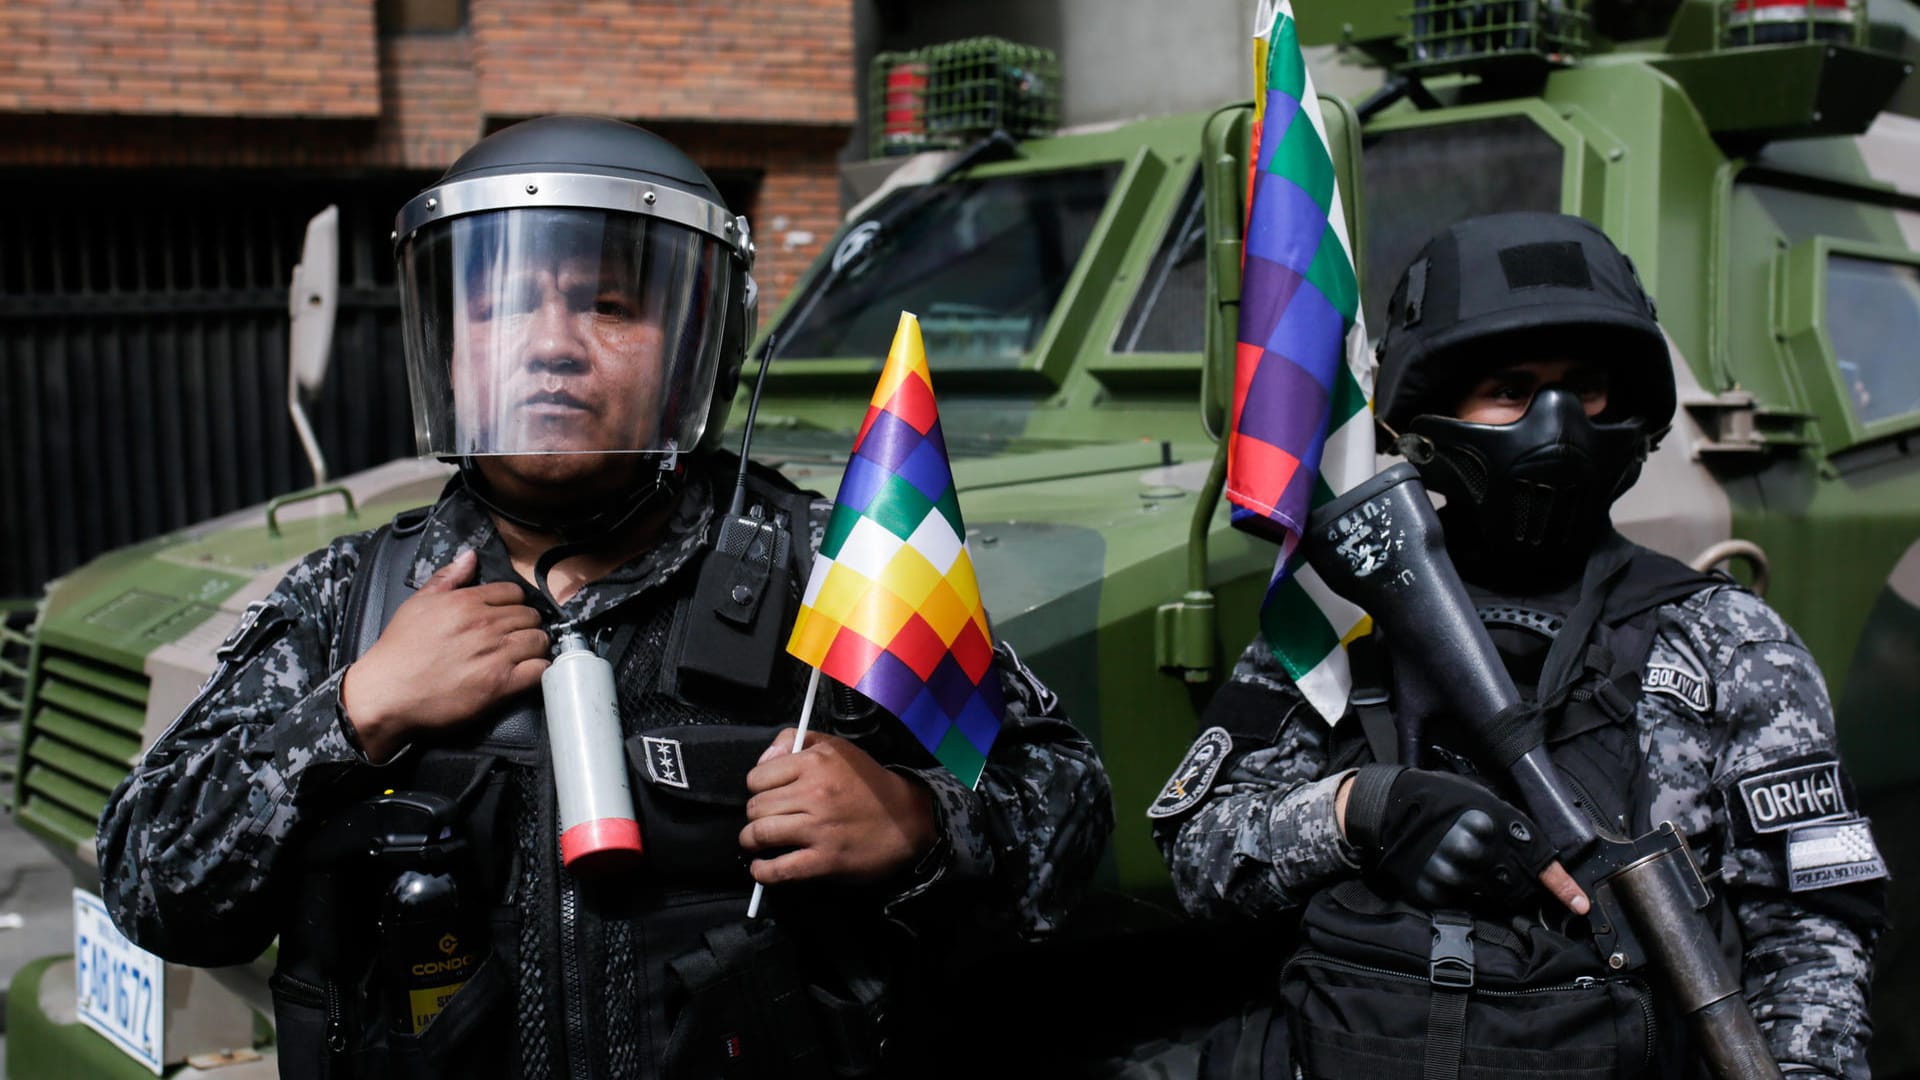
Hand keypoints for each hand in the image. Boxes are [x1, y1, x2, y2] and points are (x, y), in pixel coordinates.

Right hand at [341, 550, 549, 761]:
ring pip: (539, 640)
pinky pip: (538, 670)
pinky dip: (539, 670)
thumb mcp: (418, 604)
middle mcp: (485, 625)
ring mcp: (495, 655)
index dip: (514, 603)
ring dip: (535, 646)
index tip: (509, 615)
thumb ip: (448, 578)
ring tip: (523, 654)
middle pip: (530, 616)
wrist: (387, 693)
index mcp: (467, 602)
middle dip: (526, 625)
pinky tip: (528, 672)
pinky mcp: (499, 684)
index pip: (514, 592)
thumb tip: (470, 557)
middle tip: (516, 636)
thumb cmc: (399, 651)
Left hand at [739, 729, 936, 885]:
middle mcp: (815, 793)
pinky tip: (762, 868)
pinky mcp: (825, 860)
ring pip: (760, 834)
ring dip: (751, 841)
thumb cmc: (869, 784)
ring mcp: (819, 828)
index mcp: (815, 762)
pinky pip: (779, 868)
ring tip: (756, 842)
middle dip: (754, 815)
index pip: (757, 777)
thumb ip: (795, 741)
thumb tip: (763, 760)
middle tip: (764, 819)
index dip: (757, 787)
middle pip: (755, 807)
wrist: (907, 819)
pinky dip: (763, 871)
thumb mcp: (837, 748)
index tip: (766, 794)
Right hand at [1338, 766, 1588, 915]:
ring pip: (1492, 897)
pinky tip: (1448, 872)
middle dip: (1520, 885)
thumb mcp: (1481, 797)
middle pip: (1519, 885)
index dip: (1562, 886)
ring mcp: (1454, 871)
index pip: (1539, 862)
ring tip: (1470, 866)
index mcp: (1494, 822)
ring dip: (1490, 889)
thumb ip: (1509, 825)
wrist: (1389, 807)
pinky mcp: (1434, 888)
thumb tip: (1537, 853)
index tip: (1579, 904)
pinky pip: (1462, 901)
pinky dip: (1462, 893)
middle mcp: (1477, 848)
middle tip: (1502, 872)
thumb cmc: (1440, 799)